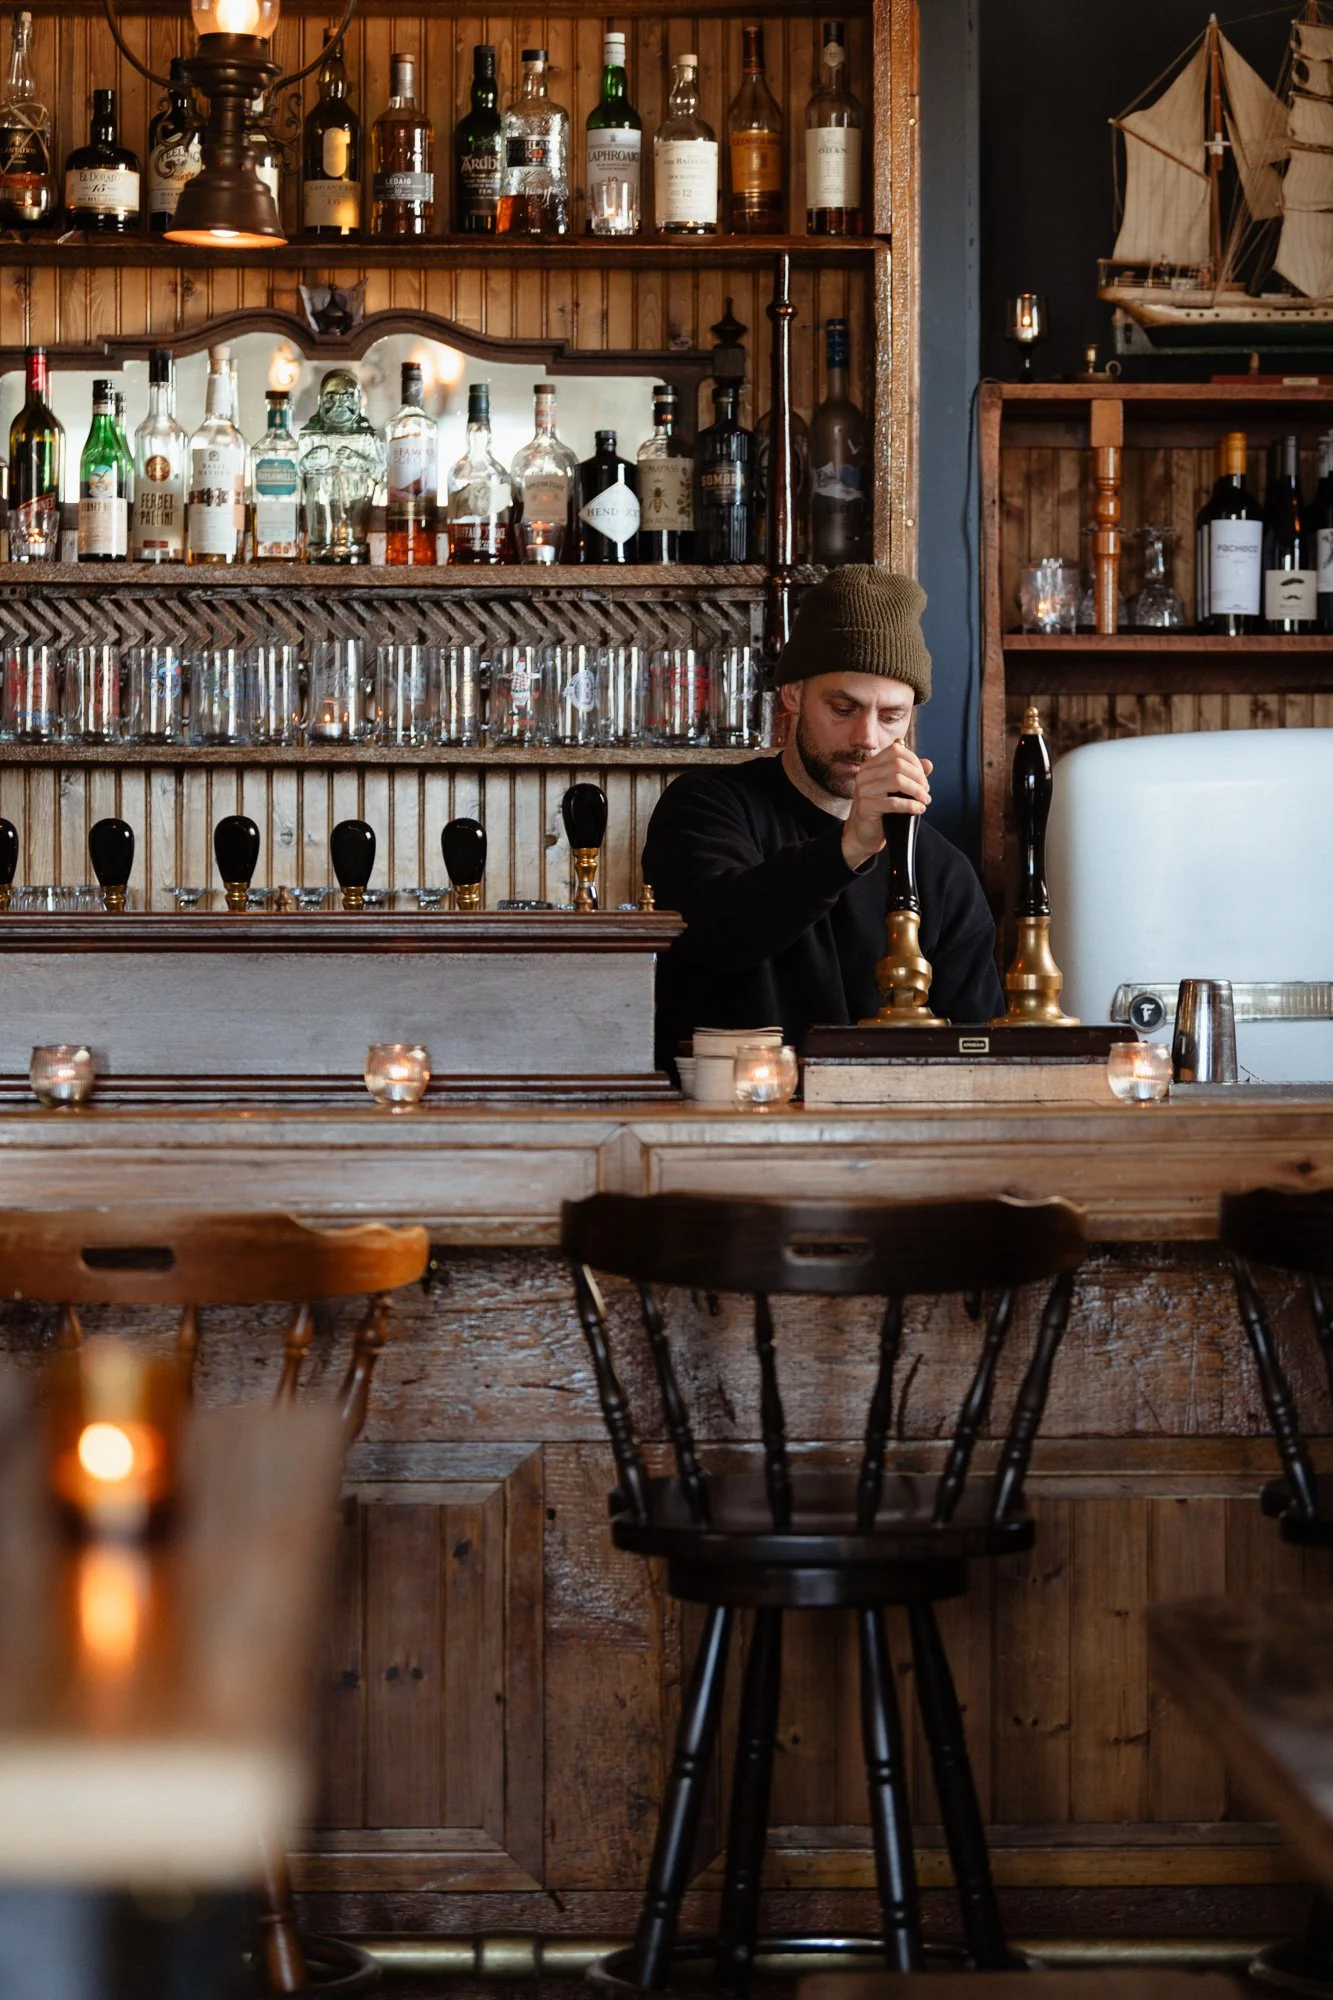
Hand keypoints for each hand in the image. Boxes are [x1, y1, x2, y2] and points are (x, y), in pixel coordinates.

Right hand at [840, 743, 932, 870]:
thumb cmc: (881, 809)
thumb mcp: (897, 789)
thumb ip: (912, 774)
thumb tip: (929, 764)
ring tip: (924, 801)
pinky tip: (919, 809)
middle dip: (918, 778)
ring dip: (916, 791)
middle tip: (925, 791)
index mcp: (871, 765)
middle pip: (898, 765)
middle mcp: (864, 774)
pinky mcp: (866, 807)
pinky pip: (893, 802)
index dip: (914, 762)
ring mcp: (863, 790)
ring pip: (897, 781)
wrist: (863, 833)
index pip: (896, 751)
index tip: (923, 778)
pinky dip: (910, 805)